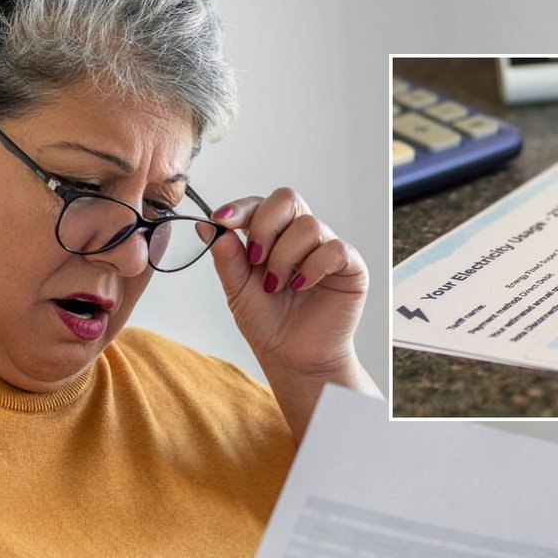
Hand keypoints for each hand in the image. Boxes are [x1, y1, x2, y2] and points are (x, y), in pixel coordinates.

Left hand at [208, 188, 367, 378]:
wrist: (292, 359)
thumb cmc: (269, 325)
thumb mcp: (237, 290)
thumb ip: (226, 257)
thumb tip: (206, 225)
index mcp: (274, 236)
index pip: (260, 204)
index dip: (241, 208)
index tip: (222, 221)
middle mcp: (301, 237)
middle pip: (287, 199)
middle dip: (264, 225)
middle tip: (255, 259)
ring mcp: (327, 249)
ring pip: (308, 226)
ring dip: (285, 257)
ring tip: (276, 286)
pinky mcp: (350, 267)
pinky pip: (335, 249)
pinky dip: (313, 267)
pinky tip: (301, 287)